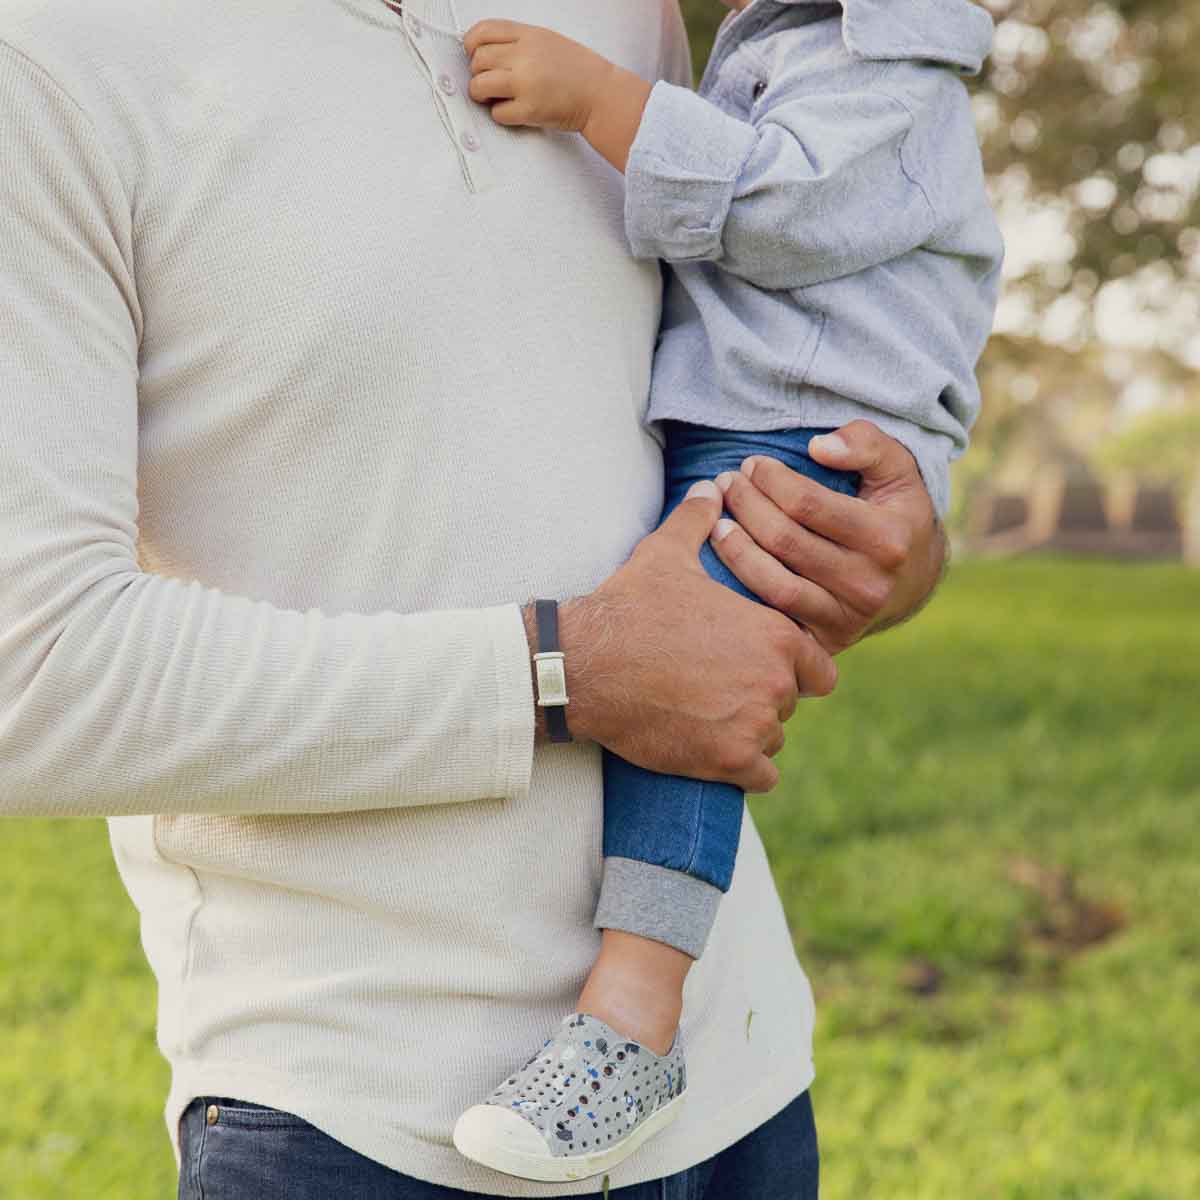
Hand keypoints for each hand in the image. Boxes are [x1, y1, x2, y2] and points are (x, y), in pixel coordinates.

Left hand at [464, 20, 613, 132]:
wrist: (602, 95)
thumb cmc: (578, 71)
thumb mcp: (548, 41)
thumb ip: (518, 42)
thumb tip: (486, 52)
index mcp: (529, 35)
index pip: (484, 31)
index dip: (471, 44)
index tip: (473, 55)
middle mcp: (524, 56)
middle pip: (478, 60)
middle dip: (478, 73)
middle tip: (489, 82)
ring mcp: (525, 83)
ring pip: (479, 85)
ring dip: (481, 94)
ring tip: (494, 97)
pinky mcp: (529, 110)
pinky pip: (497, 113)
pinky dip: (500, 114)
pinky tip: (513, 111)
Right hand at [549, 481, 837, 793]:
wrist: (585, 666)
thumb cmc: (629, 607)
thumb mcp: (665, 554)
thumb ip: (698, 520)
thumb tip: (709, 486)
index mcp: (775, 634)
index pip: (820, 667)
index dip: (794, 667)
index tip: (760, 665)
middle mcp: (775, 682)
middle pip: (791, 702)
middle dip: (764, 697)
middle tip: (723, 688)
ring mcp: (754, 725)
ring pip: (773, 738)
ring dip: (750, 732)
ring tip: (710, 716)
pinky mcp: (728, 762)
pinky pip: (761, 776)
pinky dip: (742, 769)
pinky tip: (713, 750)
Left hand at [710, 421, 946, 653]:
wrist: (913, 581)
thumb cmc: (895, 512)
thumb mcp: (897, 469)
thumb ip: (866, 444)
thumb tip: (819, 446)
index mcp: (887, 539)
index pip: (807, 503)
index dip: (769, 479)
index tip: (751, 464)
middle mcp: (868, 584)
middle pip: (784, 541)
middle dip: (745, 506)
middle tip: (726, 484)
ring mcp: (846, 618)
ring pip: (774, 584)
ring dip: (734, 549)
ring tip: (717, 521)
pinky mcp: (826, 641)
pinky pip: (773, 616)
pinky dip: (743, 590)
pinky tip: (724, 563)